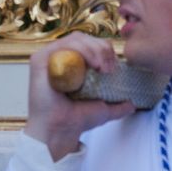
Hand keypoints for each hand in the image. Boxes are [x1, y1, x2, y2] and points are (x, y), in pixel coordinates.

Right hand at [24, 34, 133, 161]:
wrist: (61, 131)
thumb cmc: (76, 120)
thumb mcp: (103, 109)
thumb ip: (118, 106)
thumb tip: (132, 104)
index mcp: (70, 63)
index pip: (90, 44)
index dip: (105, 50)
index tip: (114, 67)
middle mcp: (58, 58)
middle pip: (84, 39)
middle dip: (102, 49)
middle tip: (110, 68)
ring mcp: (48, 57)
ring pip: (76, 39)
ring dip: (95, 49)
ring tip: (103, 67)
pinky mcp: (40, 59)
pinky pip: (63, 45)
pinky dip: (82, 50)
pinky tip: (93, 64)